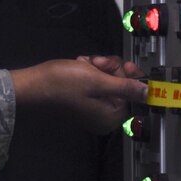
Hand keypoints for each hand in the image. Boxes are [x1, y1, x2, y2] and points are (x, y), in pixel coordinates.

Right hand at [9, 59, 148, 133]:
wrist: (32, 85)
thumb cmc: (63, 84)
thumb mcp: (98, 81)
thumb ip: (126, 86)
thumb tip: (148, 93)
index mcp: (110, 117)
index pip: (132, 94)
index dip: (127, 75)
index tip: (117, 63)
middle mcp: (102, 117)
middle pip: (119, 86)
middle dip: (109, 69)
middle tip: (95, 62)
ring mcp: (91, 109)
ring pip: (106, 80)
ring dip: (96, 67)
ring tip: (83, 63)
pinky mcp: (80, 100)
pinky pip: (93, 83)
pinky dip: (87, 71)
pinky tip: (78, 66)